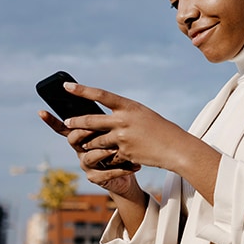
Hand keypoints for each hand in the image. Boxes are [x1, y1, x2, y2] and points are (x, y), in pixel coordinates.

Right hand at [37, 108, 141, 198]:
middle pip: (73, 139)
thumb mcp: (114, 130)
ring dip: (103, 151)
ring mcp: (86, 165)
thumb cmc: (122, 145)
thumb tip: (101, 95)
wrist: (130, 170)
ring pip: (90, 157)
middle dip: (83, 132)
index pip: (64, 127)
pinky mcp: (96, 178)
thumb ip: (105, 119)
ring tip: (116, 149)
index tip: (41, 111)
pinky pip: (106, 173)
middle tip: (94, 127)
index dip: (51, 121)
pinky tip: (135, 166)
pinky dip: (121, 169)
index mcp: (82, 137)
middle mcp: (80, 150)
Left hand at [62, 82, 221, 203]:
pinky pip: (109, 154)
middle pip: (91, 120)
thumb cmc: (161, 130)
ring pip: (96, 140)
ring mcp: (122, 137)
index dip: (82, 90)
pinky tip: (113, 157)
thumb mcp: (143, 116)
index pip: (101, 95)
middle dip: (76, 122)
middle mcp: (123, 120)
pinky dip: (109, 156)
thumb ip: (124, 114)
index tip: (66, 86)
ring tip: (85, 145)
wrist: (176, 148)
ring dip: (90, 144)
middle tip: (66, 122)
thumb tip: (106, 117)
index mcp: (129, 106)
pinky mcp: (124, 152)